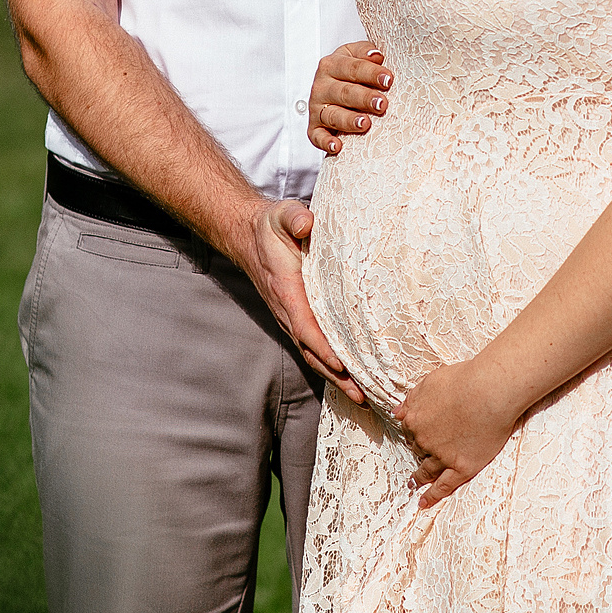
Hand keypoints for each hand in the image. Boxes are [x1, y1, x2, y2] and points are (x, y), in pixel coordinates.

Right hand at [240, 197, 366, 406]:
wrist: (249, 235)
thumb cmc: (272, 226)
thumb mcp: (282, 214)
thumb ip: (294, 217)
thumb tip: (305, 223)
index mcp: (287, 290)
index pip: (306, 325)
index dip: (324, 347)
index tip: (342, 366)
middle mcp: (288, 311)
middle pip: (312, 351)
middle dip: (336, 375)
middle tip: (362, 396)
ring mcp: (292, 318)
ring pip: (314, 354)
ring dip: (336, 377)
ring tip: (362, 398)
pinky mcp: (298, 318)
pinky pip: (315, 347)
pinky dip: (332, 365)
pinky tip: (351, 378)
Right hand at [307, 41, 393, 155]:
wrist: (334, 86)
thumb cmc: (353, 71)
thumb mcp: (356, 56)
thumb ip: (365, 52)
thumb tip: (377, 55)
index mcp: (332, 64)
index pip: (352, 68)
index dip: (371, 73)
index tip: (389, 79)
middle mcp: (322, 86)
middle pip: (344, 92)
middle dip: (364, 98)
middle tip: (382, 103)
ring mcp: (317, 107)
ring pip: (332, 114)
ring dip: (348, 120)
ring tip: (365, 123)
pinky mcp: (314, 127)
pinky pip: (317, 136)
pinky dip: (325, 142)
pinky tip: (338, 146)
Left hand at [394, 359, 522, 507]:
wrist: (490, 390)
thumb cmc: (464, 379)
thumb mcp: (430, 381)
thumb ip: (412, 398)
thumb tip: (396, 412)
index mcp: (414, 418)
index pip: (410, 429)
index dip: (416, 430)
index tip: (418, 434)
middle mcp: (424, 439)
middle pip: (418, 448)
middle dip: (420, 450)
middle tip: (421, 455)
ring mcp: (442, 456)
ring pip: (427, 469)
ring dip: (419, 477)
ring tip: (414, 483)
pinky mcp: (462, 467)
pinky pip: (443, 486)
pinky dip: (432, 496)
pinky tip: (424, 503)